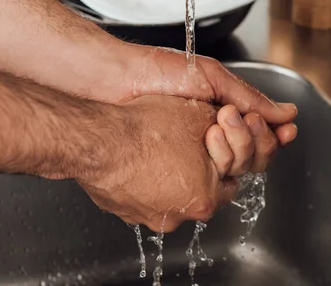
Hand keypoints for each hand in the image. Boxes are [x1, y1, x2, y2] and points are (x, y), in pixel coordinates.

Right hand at [78, 95, 237, 231]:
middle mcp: (177, 216)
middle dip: (197, 167)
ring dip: (167, 175)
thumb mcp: (197, 115)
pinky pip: (139, 195)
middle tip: (187, 142)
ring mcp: (146, 216)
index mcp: (204, 198)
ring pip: (167, 195)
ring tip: (156, 147)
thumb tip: (224, 125)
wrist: (100, 141)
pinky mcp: (121, 211)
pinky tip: (134, 157)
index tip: (213, 138)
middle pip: (198, 192)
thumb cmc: (146, 130)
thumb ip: (220, 127)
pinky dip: (140, 180)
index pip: (230, 182)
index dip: (225, 155)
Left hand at [110, 45, 297, 175]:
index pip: (261, 133)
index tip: (287, 131)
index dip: (276, 135)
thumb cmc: (158, 71)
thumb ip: (248, 96)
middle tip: (244, 121)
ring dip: (237, 150)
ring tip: (219, 126)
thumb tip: (287, 112)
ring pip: (232, 168)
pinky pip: (204, 177)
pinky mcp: (175, 164)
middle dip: (258, 140)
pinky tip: (211, 152)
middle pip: (252, 155)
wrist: (116, 82)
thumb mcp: (211, 77)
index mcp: (223, 111)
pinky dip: (214, 167)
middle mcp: (211, 133)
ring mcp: (193, 149)